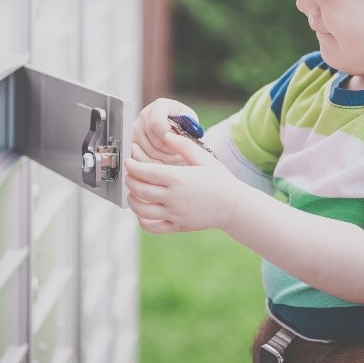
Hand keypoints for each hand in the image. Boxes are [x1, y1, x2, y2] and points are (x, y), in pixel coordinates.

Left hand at [124, 131, 244, 232]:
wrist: (234, 206)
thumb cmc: (220, 180)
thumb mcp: (204, 158)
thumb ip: (184, 146)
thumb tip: (166, 135)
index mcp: (179, 179)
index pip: (146, 172)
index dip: (133, 167)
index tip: (129, 162)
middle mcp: (174, 198)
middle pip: (140, 190)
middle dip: (130, 181)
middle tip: (130, 174)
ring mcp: (174, 214)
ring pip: (142, 210)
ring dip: (132, 200)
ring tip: (133, 192)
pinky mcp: (178, 226)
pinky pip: (153, 227)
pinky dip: (142, 221)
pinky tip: (142, 212)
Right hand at [130, 98, 197, 164]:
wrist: (178, 129)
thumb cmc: (185, 125)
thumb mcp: (191, 121)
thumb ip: (187, 126)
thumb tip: (178, 136)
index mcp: (160, 105)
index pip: (156, 122)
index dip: (169, 136)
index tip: (179, 142)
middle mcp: (145, 115)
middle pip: (154, 140)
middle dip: (170, 150)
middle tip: (181, 153)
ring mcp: (137, 129)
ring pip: (148, 151)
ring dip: (164, 159)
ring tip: (175, 157)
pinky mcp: (133, 142)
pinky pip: (140, 158)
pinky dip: (153, 164)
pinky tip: (164, 163)